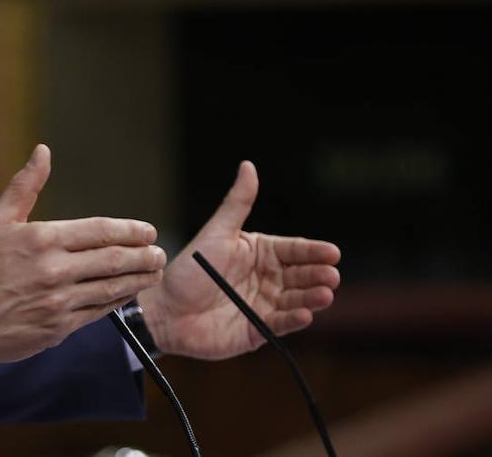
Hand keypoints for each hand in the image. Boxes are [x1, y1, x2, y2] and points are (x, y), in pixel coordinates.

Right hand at [0, 145, 165, 390]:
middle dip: (143, 256)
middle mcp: (54, 271)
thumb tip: (43, 151)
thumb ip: (26, 186)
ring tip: (153, 273)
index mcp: (42, 239)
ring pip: (110, 289)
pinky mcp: (57, 329)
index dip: (130, 231)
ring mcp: (57, 302)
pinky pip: (96, 314)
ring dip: (137, 280)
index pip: (100, 231)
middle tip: (160, 253)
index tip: (149, 231)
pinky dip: (115, 302)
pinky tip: (125, 295)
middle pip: (113, 260)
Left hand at [137, 161, 340, 359]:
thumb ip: (237, 203)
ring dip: (312, 298)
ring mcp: (264, 305)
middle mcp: (267, 279)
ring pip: (296, 300)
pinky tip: (305, 315)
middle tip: (331, 275)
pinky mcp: (258, 330)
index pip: (294, 250)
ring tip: (324, 294)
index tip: (332, 252)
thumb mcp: (216, 233)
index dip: (314, 252)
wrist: (164, 310)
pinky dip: (294, 320)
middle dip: (318, 275)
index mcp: (260, 254)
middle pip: (300, 276)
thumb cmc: (188, 269)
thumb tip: (248, 165)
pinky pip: (280, 324)